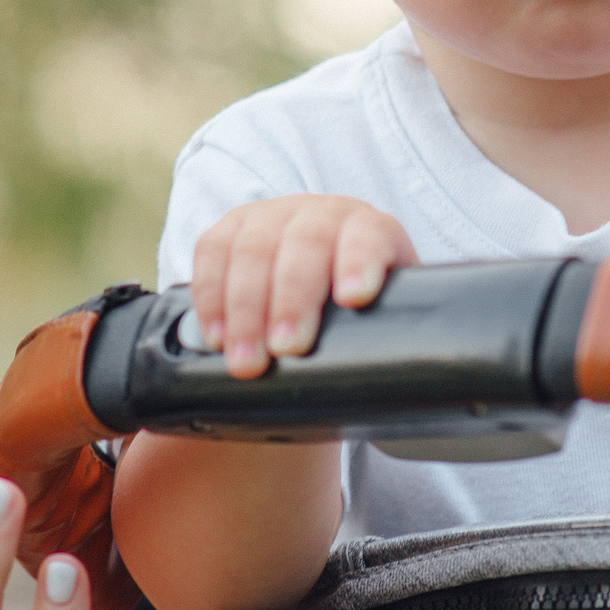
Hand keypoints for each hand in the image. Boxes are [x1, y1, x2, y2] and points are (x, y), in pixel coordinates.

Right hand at [191, 194, 418, 377]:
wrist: (316, 291)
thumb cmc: (354, 318)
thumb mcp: (378, 320)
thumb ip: (387, 342)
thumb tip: (399, 393)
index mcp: (371, 232)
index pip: (369, 235)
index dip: (360, 261)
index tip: (354, 297)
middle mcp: (323, 215)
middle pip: (305, 243)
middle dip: (292, 298)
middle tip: (287, 349)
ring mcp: (274, 216)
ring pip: (254, 248)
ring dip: (245, 308)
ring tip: (245, 362)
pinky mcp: (232, 228)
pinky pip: (213, 250)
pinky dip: (210, 296)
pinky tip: (214, 336)